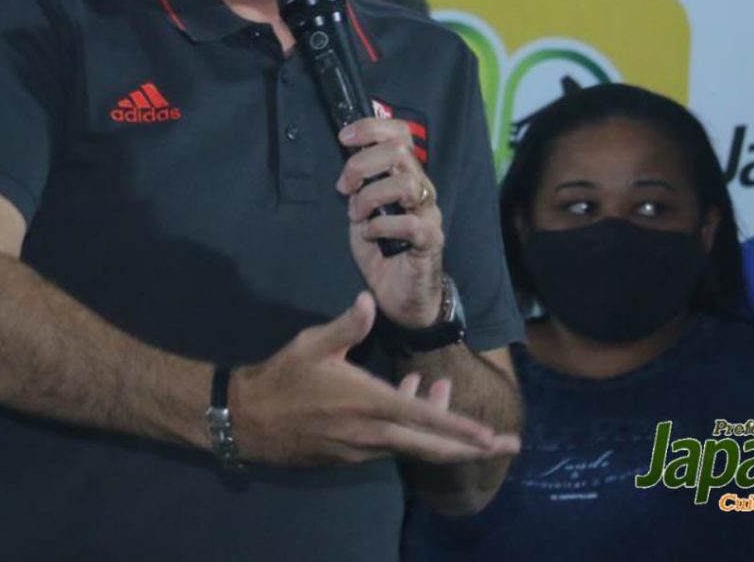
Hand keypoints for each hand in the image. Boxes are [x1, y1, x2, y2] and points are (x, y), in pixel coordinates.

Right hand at [230, 292, 519, 466]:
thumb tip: (370, 299)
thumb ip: (347, 324)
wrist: (245, 420)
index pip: (426, 419)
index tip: (491, 436)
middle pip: (432, 446)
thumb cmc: (283, 378)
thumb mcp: (313, 345)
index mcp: (369, 405)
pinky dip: (411, 423)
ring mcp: (361, 448)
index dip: (461, 428)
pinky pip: (392, 442)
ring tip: (446, 390)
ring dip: (438, 425)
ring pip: (413, 443)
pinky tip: (412, 394)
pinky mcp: (350, 453)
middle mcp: (372, 434)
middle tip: (508, 445)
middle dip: (473, 447)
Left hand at [336, 118, 442, 326]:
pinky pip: (410, 224)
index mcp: (406, 176)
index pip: (400, 134)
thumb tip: (346, 169)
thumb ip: (359, 189)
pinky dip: (382, 226)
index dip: (372, 128)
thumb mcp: (363, 213)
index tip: (344, 138)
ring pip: (406, 183)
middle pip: (400, 151)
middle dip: (362, 163)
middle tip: (344, 187)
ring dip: (371, 196)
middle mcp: (422, 188)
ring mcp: (428, 214)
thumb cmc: (383, 251)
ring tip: (357, 215)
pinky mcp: (430, 241)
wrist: (403, 297)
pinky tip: (369, 235)